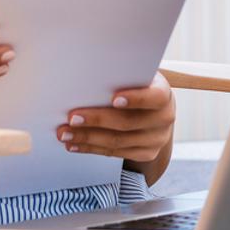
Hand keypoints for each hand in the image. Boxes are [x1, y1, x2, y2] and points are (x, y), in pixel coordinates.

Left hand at [56, 72, 174, 162]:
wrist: (156, 109)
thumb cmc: (139, 86)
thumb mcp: (136, 76)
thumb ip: (120, 77)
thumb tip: (88, 78)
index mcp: (163, 94)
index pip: (154, 97)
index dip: (135, 98)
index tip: (113, 98)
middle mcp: (163, 119)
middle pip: (128, 122)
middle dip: (96, 120)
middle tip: (72, 118)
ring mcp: (156, 139)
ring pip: (118, 141)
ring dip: (87, 138)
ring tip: (65, 133)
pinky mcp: (146, 153)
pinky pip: (115, 153)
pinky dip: (91, 148)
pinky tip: (75, 144)